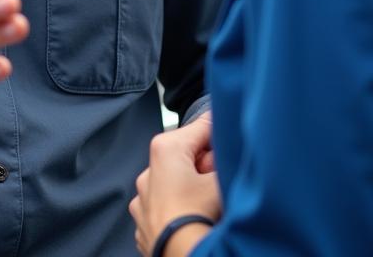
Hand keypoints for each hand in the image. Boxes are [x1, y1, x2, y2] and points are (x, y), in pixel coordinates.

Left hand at [129, 114, 220, 256]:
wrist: (182, 254)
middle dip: (205, 166)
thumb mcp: (221, 179)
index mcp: (165, 149)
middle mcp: (148, 170)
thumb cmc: (198, 216)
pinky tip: (191, 218)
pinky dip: (177, 209)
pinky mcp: (144, 222)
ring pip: (174, 183)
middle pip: (186, 157)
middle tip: (218, 182)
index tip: (230, 145)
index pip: (201, 128)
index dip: (219, 138)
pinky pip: (165, 206)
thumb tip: (227, 151)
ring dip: (190, 188)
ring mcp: (142, 198)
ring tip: (205, 204)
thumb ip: (224, 157)